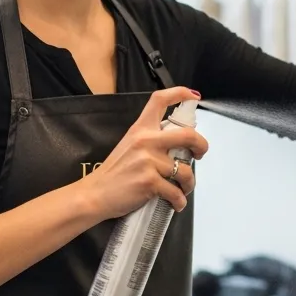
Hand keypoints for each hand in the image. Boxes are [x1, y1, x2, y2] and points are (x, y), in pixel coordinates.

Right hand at [82, 86, 207, 219]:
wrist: (94, 195)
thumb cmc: (113, 173)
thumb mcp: (129, 145)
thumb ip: (150, 140)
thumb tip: (177, 145)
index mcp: (140, 129)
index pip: (160, 100)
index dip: (180, 93)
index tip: (193, 97)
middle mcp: (146, 140)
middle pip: (188, 135)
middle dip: (202, 146)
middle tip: (200, 155)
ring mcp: (148, 161)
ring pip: (185, 171)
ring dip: (189, 183)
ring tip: (184, 188)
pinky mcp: (150, 182)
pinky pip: (175, 192)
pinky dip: (179, 201)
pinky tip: (176, 202)